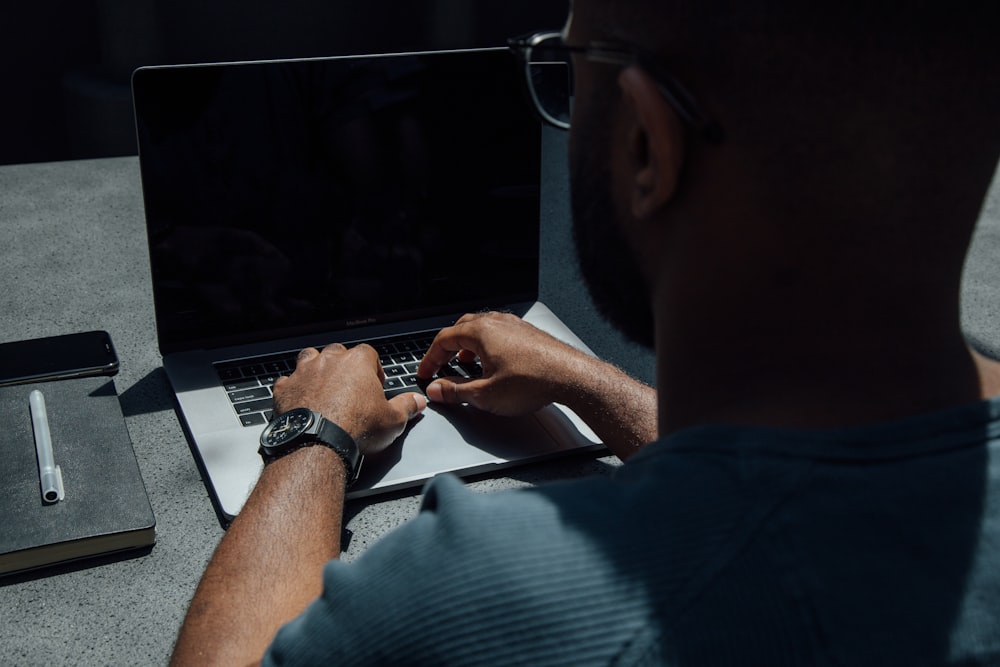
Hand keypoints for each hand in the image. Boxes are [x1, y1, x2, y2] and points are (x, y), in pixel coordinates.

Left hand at [273, 344, 425, 455]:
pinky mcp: (284, 389)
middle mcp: (329, 360)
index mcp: (357, 362)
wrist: (318, 443)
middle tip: (349, 386)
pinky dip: (293, 388)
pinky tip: (299, 400)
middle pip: (338, 352)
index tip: (375, 384)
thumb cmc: (356, 428)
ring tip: (323, 386)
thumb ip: (407, 406)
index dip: (373, 368)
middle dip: (343, 365)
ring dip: (315, 368)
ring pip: (309, 358)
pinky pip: (287, 381)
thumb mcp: (393, 420)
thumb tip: (418, 401)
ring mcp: (304, 372)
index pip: (369, 354)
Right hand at [416, 311, 588, 415]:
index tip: (426, 372)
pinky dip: (488, 344)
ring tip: (467, 362)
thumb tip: (436, 390)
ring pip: (482, 328)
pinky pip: (500, 333)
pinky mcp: (529, 334)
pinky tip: (494, 361)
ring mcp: (515, 325)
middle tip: (442, 363)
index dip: (430, 357)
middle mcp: (497, 322)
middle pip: (462, 328)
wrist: (571, 377)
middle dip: (448, 347)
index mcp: (481, 331)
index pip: (444, 339)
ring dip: (469, 344)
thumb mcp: (485, 394)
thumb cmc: (533, 381)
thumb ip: (456, 391)